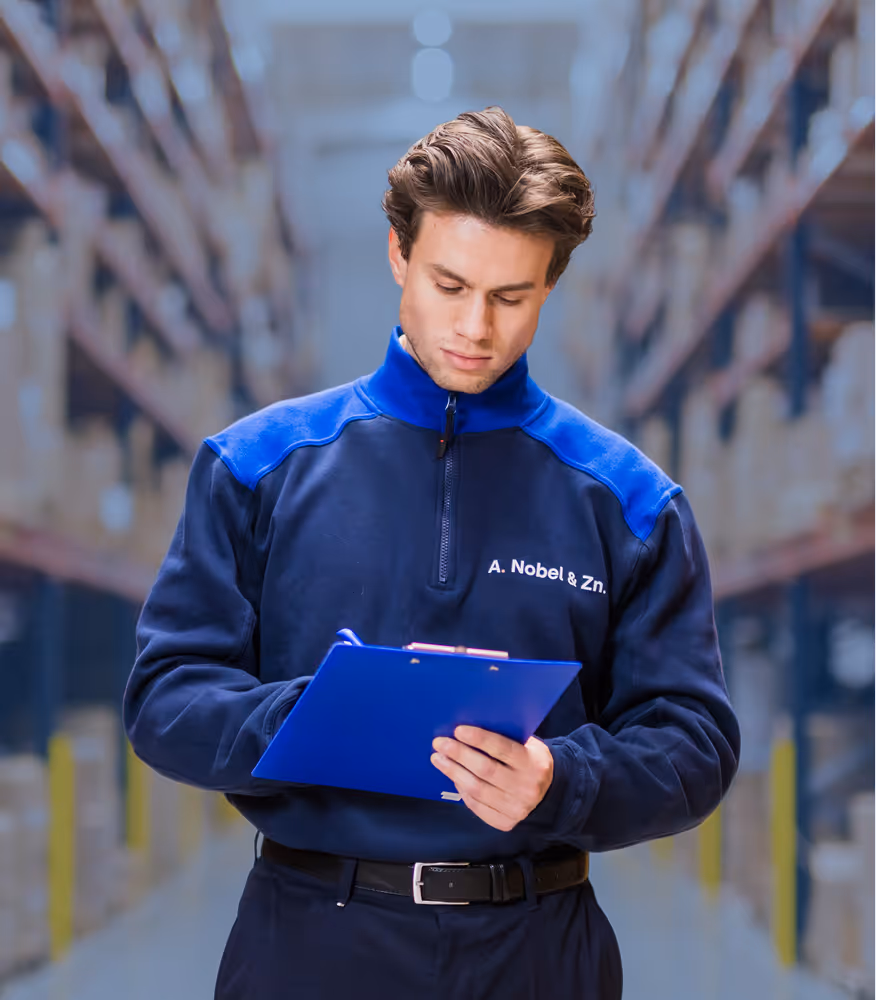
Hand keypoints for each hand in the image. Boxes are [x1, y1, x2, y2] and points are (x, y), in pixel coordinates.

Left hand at [431, 726, 553, 831]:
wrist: (550, 792)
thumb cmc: (530, 760)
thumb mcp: (528, 745)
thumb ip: (506, 738)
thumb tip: (469, 730)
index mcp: (532, 763)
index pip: (502, 749)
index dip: (479, 739)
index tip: (458, 730)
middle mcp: (525, 787)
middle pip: (485, 770)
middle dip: (459, 755)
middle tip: (440, 743)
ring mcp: (516, 808)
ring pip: (477, 789)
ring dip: (453, 772)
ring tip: (438, 759)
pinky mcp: (506, 822)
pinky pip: (477, 806)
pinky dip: (462, 790)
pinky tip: (453, 777)